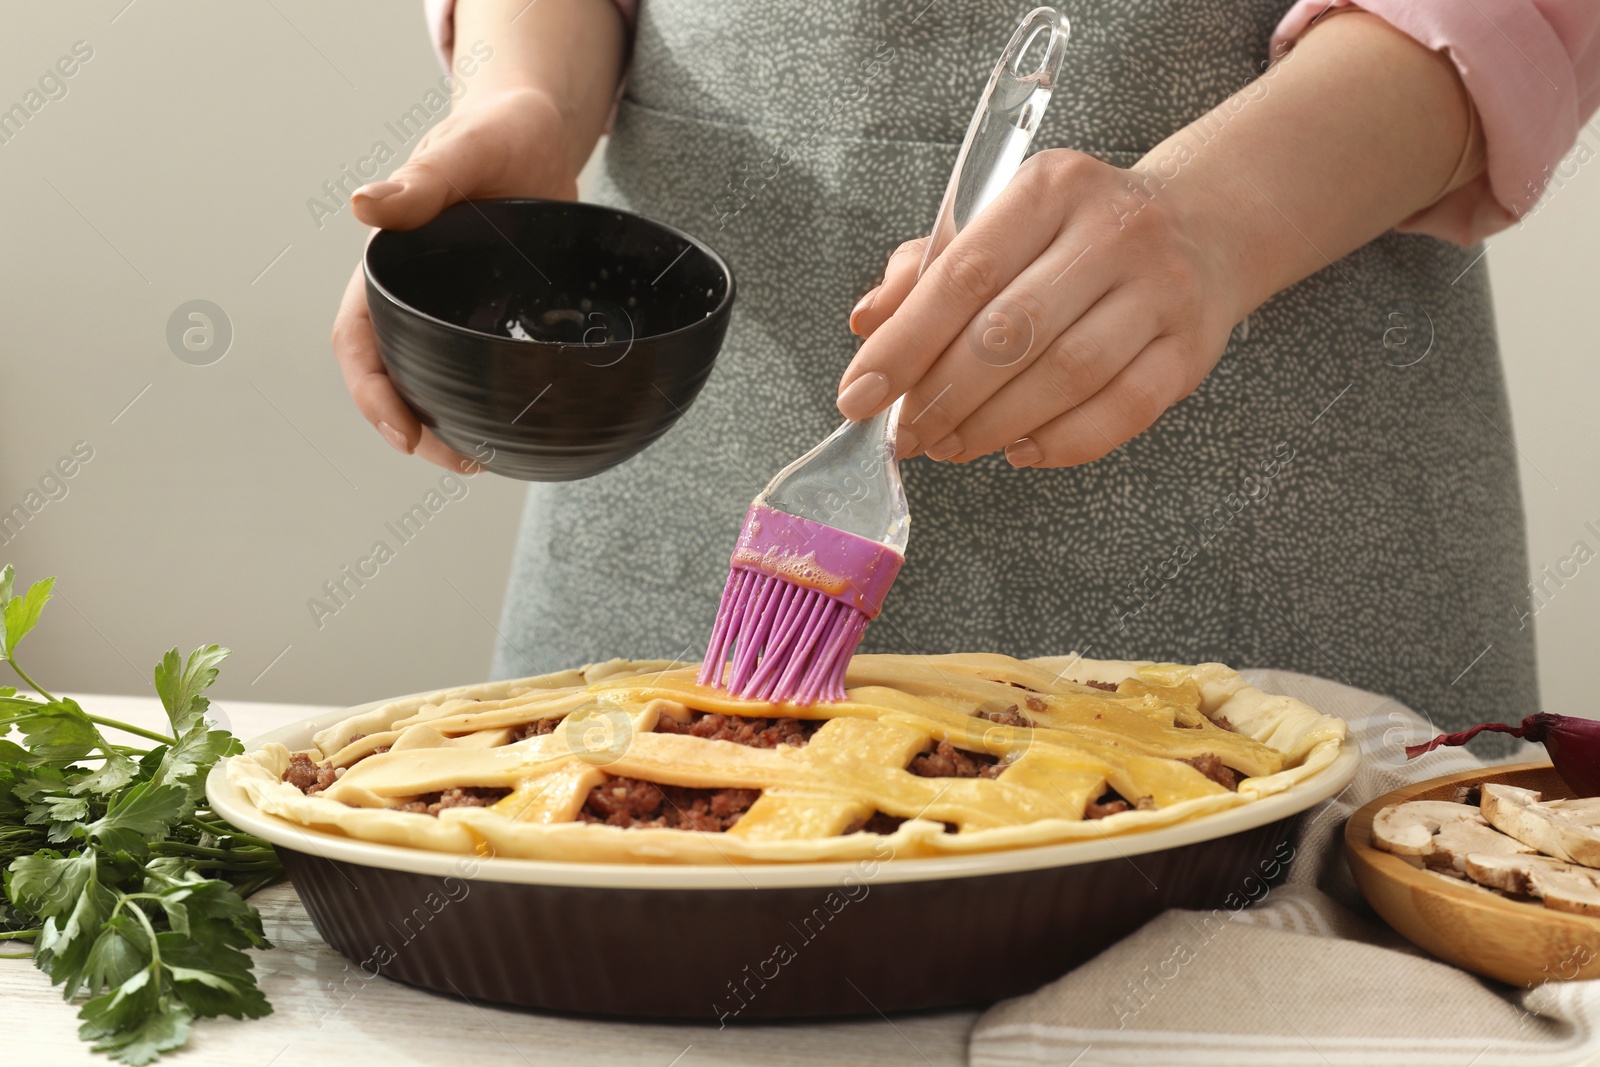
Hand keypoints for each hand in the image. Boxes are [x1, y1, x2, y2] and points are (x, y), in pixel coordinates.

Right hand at [331, 87, 579, 471]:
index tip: (402, 433)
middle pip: (394, 373)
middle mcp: (415, 293)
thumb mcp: (465, 149)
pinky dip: (487, 398)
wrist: (539, 131)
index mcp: (390, 264)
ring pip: (434, 377)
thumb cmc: (497, 131)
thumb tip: (364, 207)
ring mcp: (454, 307)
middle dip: (414, 426)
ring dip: (448, 423)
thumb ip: (421, 180)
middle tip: (460, 462)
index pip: (358, 337)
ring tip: (484, 459)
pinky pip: (479, 365)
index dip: (371, 391)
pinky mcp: (494, 313)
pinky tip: (516, 425)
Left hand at [838, 149, 1242, 467]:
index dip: (904, 344)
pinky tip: (1020, 449)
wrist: (1202, 228)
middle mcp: (1112, 231)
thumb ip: (927, 271)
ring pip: (1066, 375)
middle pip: (1011, 330)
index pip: (963, 274)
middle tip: (908, 433)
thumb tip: (866, 322)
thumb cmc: (1074, 236)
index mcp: (1050, 189)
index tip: (859, 394)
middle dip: (944, 395)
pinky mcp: (1191, 347)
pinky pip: (1123, 410)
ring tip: (952, 445)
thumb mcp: (1000, 225)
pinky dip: (1063, 442)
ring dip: (994, 424)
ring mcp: (1161, 290)